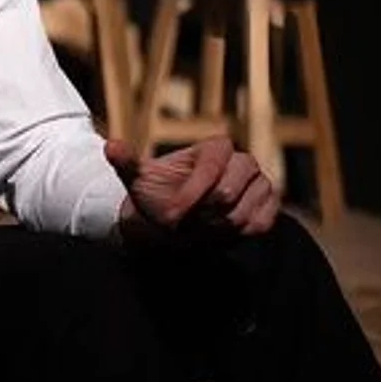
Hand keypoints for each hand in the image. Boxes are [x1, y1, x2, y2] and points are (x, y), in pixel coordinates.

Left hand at [104, 135, 279, 238]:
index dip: (189, 197)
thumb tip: (110, 146)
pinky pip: (258, 225)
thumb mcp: (139, 178)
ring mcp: (261, 183)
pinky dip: (235, 235)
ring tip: (195, 228)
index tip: (169, 215)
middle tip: (181, 224)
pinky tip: (216, 232)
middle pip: (226, 195)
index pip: (210, 171)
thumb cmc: (160, 193)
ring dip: (211, 230)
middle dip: (197, 216)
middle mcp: (244, 161)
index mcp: (216, 147)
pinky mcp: (270, 206)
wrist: (179, 216)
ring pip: (240, 214)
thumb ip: (126, 161)